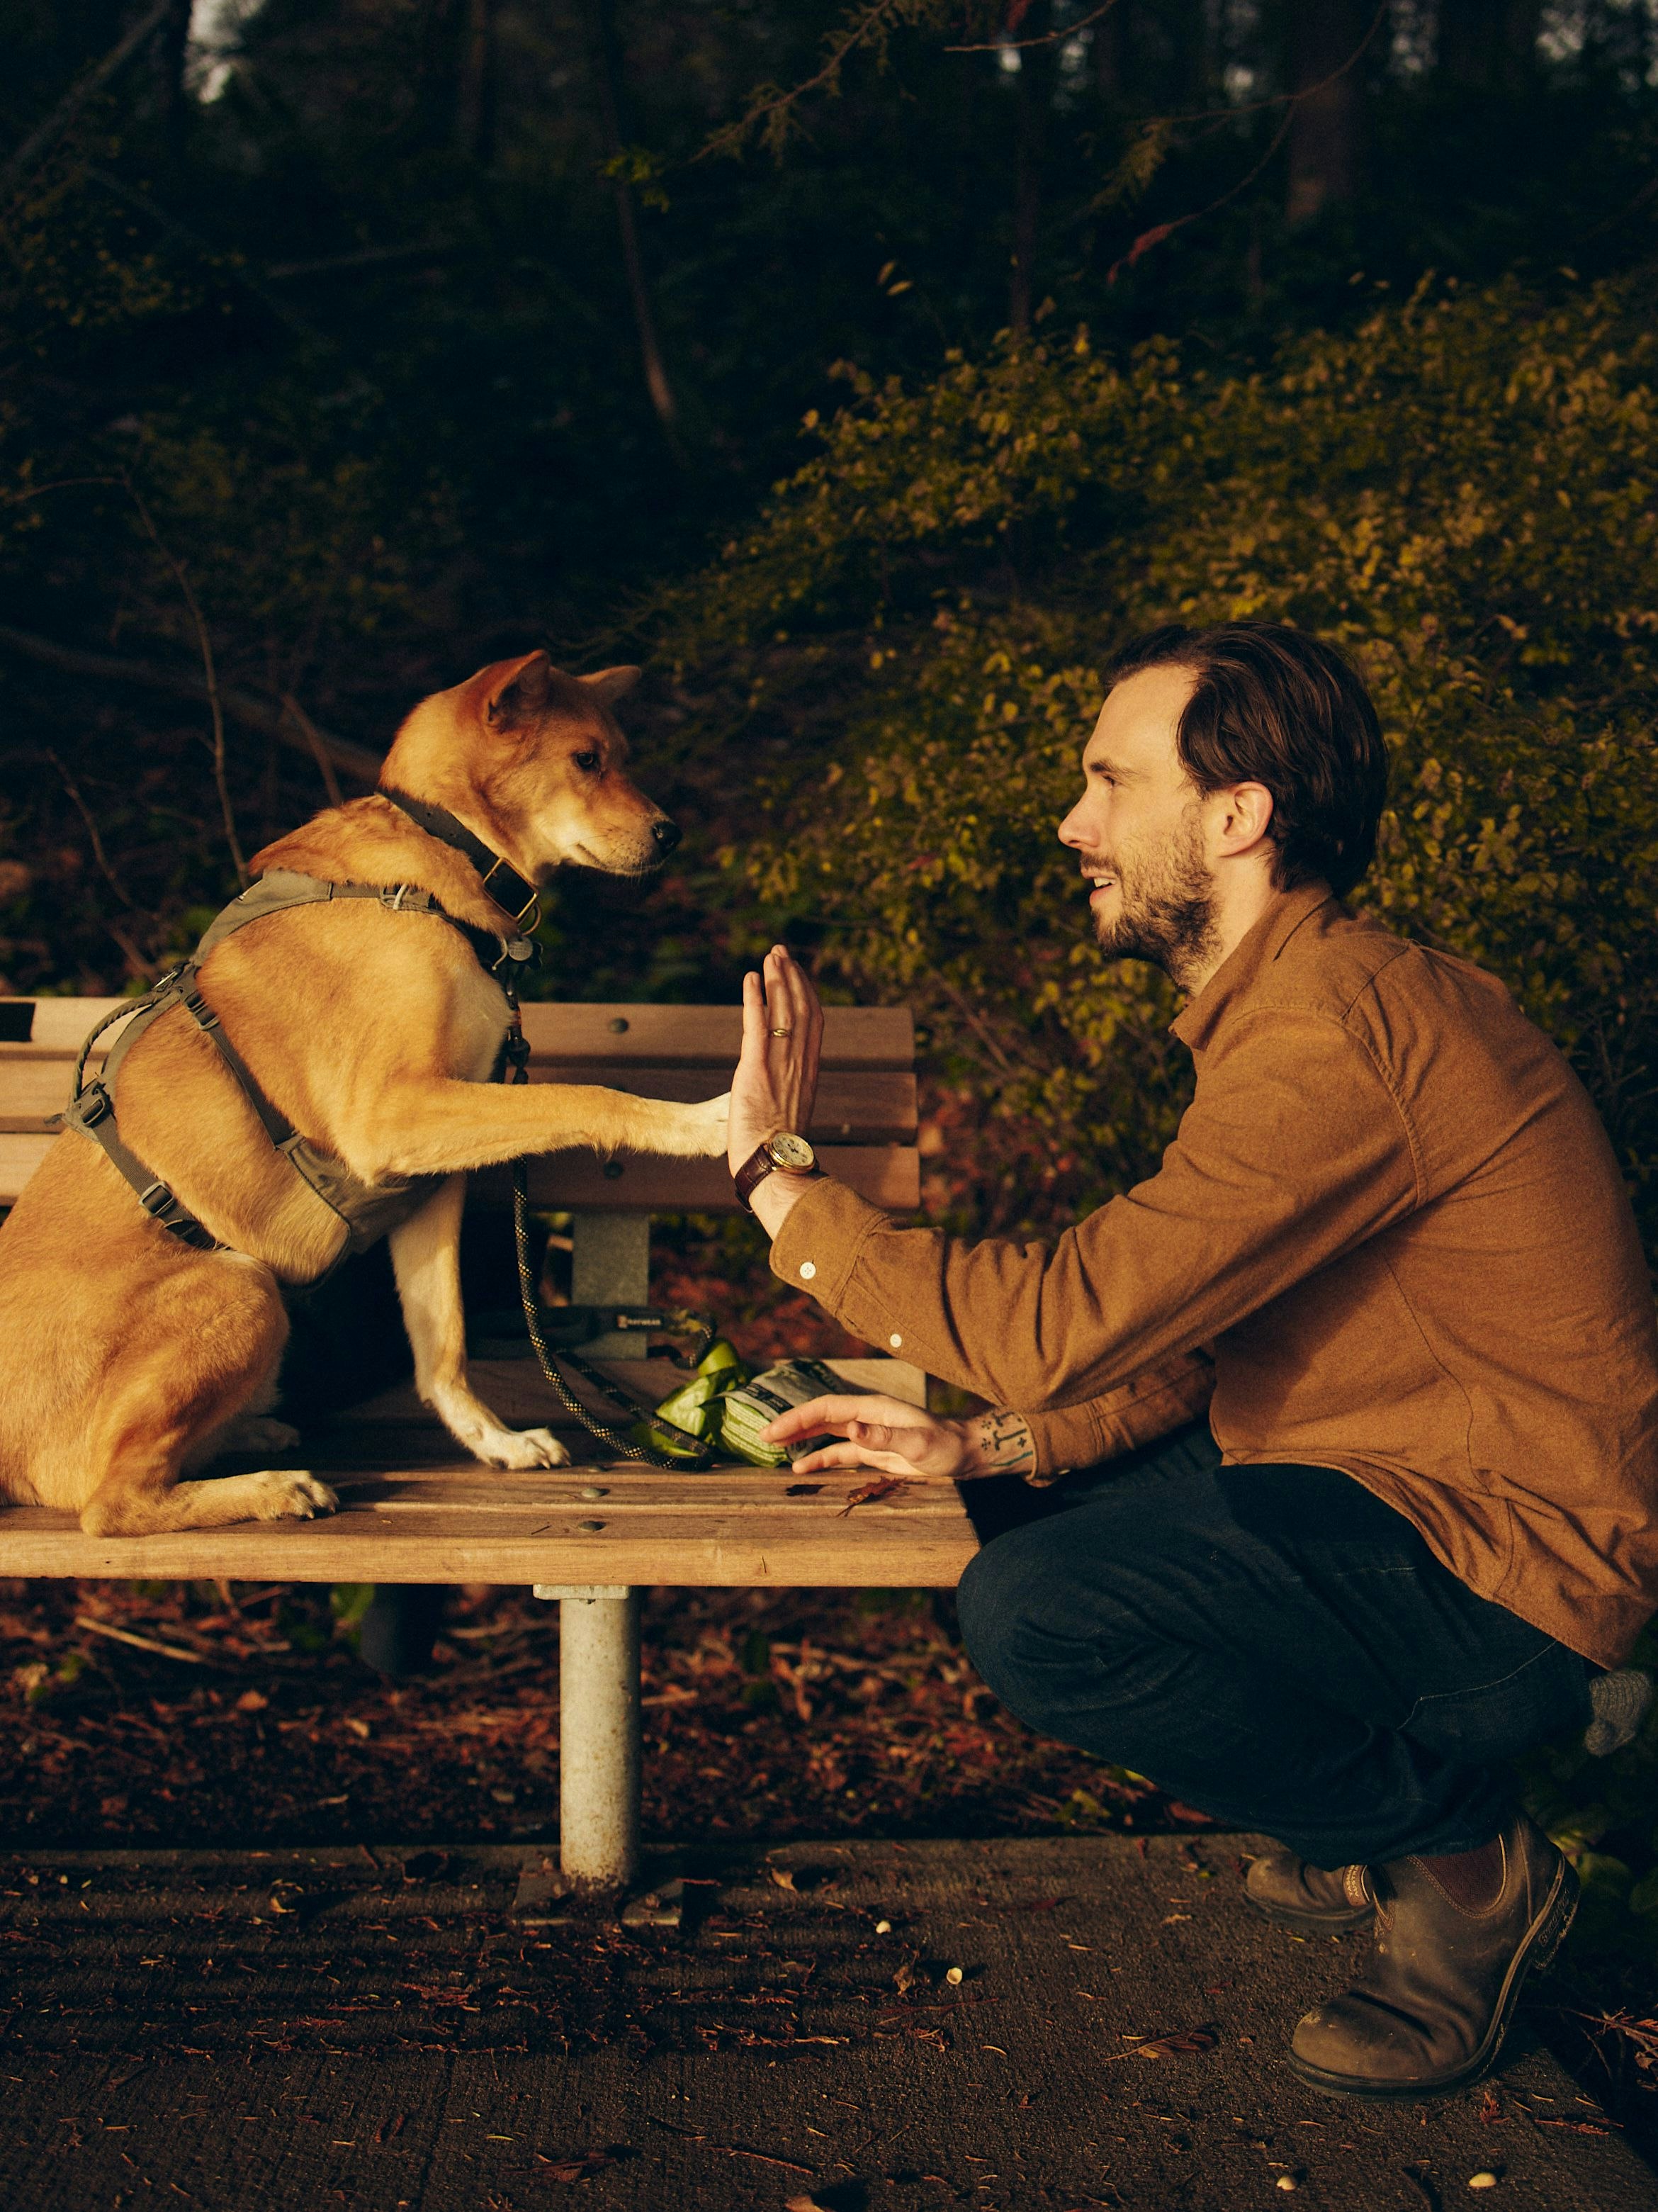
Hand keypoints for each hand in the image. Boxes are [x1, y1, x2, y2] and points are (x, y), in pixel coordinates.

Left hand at [728, 943, 822, 1175]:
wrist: (774, 1165)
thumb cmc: (778, 1148)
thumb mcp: (789, 1111)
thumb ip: (787, 1090)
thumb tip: (778, 1087)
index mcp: (810, 1071)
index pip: (814, 1021)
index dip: (806, 992)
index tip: (796, 973)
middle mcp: (800, 1062)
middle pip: (801, 1008)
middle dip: (791, 976)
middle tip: (780, 952)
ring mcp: (780, 1064)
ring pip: (783, 1010)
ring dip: (776, 979)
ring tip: (769, 956)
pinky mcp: (756, 1069)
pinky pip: (757, 1025)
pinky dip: (755, 998)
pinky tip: (750, 978)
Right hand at [761, 1394, 974, 1479]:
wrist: (965, 1453)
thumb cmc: (945, 1446)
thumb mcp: (917, 1443)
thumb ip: (884, 1437)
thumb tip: (850, 1429)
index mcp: (872, 1409)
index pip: (826, 1409)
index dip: (797, 1417)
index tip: (774, 1429)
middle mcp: (865, 1417)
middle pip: (820, 1417)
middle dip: (791, 1425)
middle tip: (762, 1436)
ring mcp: (867, 1433)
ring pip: (825, 1432)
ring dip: (800, 1438)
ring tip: (772, 1446)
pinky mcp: (872, 1450)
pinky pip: (838, 1452)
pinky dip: (818, 1457)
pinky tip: (801, 1466)